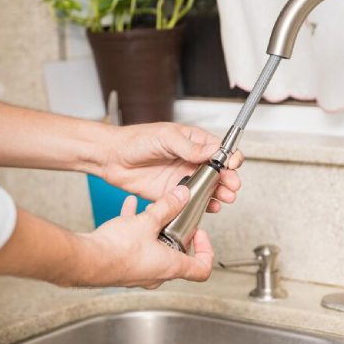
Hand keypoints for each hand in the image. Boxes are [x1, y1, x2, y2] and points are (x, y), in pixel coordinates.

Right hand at [77, 185, 213, 287]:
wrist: (87, 260)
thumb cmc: (116, 250)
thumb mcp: (148, 220)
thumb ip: (167, 207)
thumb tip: (181, 197)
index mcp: (171, 266)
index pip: (202, 269)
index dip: (206, 250)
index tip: (199, 233)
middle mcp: (157, 274)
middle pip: (178, 256)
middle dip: (176, 233)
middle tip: (173, 218)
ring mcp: (140, 273)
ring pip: (155, 249)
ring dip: (154, 230)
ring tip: (148, 212)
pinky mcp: (124, 267)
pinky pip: (135, 247)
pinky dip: (135, 230)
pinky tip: (128, 210)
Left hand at [102, 123, 243, 212]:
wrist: (112, 158)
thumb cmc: (135, 140)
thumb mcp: (165, 137)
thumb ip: (189, 146)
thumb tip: (211, 150)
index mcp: (192, 142)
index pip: (219, 149)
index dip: (229, 157)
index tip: (232, 164)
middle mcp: (190, 160)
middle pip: (218, 171)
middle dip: (228, 178)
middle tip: (232, 185)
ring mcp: (182, 177)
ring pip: (208, 188)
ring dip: (219, 193)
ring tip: (225, 198)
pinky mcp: (172, 193)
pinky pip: (191, 201)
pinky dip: (203, 205)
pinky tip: (210, 207)